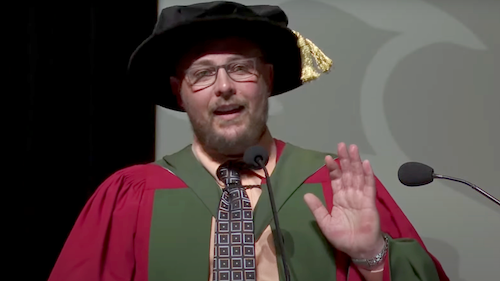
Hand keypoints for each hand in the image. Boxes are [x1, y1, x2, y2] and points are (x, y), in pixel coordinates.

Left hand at [304, 143, 383, 258]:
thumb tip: (306, 194)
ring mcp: (360, 196)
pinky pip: (369, 186)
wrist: (358, 249)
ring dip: (356, 162)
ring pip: (358, 175)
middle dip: (345, 159)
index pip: (336, 179)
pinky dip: (368, 175)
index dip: (333, 168)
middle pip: (347, 173)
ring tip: (353, 148)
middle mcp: (350, 194)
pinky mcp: (369, 202)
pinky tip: (366, 164)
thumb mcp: (325, 222)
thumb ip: (317, 208)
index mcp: (339, 198)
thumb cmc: (343, 237)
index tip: (328, 157)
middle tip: (342, 145)